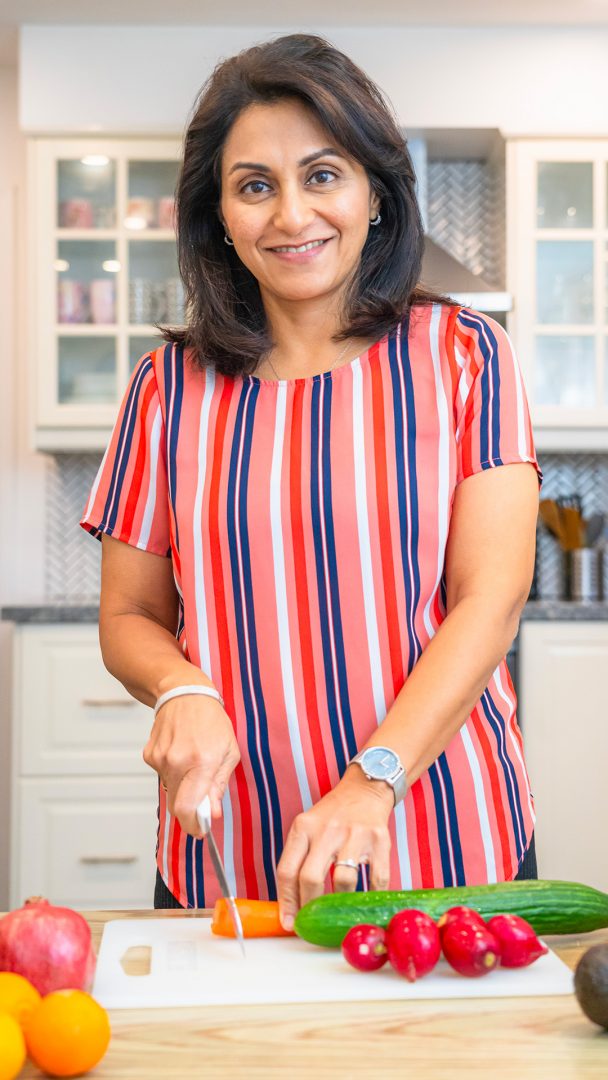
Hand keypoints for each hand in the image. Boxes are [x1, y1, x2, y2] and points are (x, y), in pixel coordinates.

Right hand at [143, 695, 239, 836]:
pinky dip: (173, 772)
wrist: (184, 693)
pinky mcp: (149, 755)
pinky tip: (180, 752)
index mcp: (201, 762)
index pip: (188, 809)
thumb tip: (213, 813)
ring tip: (193, 761)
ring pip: (171, 790)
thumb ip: (219, 785)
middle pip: (176, 806)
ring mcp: (160, 758)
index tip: (200, 830)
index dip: (193, 826)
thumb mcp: (228, 751)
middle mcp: (177, 762)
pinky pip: (162, 775)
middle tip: (202, 801)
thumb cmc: (211, 721)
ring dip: (183, 786)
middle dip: (190, 810)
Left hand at [276, 767, 393, 929]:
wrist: (365, 790)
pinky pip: (376, 879)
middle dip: (310, 907)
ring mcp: (355, 834)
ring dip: (340, 904)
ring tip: (339, 912)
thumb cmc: (332, 816)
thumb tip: (293, 906)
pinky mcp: (380, 840)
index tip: (290, 922)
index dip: (287, 902)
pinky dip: (371, 897)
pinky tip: (366, 902)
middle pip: (310, 878)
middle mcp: (327, 830)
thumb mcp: (307, 828)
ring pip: (343, 881)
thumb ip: (299, 860)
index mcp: (303, 828)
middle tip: (313, 921)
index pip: (287, 871)